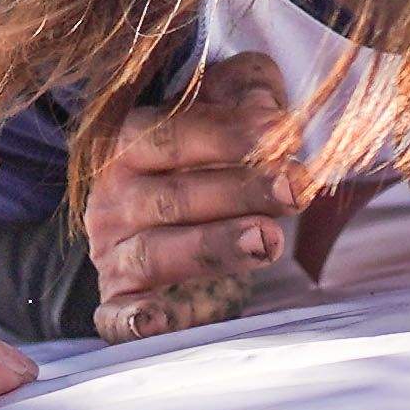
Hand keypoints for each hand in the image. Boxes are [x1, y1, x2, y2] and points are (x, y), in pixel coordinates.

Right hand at [80, 55, 304, 340]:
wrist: (170, 212)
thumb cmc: (204, 152)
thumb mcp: (227, 103)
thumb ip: (249, 89)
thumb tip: (271, 110)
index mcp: (129, 138)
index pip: (172, 134)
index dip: (230, 134)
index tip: (285, 132)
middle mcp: (114, 194)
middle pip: (174, 196)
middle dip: (240, 192)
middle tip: (296, 189)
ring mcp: (113, 249)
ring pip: (158, 252)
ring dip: (214, 247)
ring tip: (269, 240)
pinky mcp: (118, 299)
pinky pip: (117, 314)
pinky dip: (132, 319)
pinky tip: (160, 320)